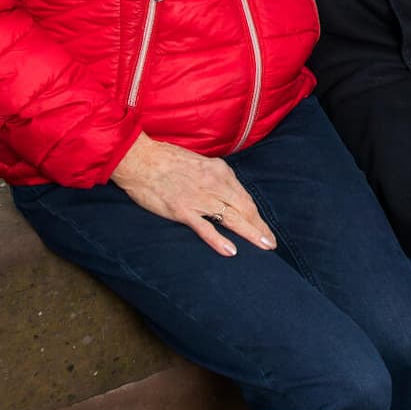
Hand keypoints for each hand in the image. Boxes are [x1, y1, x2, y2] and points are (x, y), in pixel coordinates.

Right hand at [109, 132, 274, 255]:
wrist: (139, 158)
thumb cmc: (166, 159)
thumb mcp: (199, 163)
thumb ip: (213, 178)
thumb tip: (224, 193)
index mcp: (220, 171)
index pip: (244, 198)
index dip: (256, 215)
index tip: (264, 228)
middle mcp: (215, 184)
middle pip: (244, 209)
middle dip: (260, 228)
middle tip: (271, 244)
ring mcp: (199, 198)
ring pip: (231, 219)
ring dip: (250, 234)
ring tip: (264, 247)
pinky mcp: (182, 210)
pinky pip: (205, 227)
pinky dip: (219, 240)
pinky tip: (232, 251)